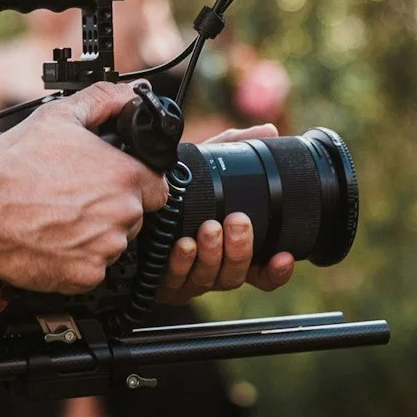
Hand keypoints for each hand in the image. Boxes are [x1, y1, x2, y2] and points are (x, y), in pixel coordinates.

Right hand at [0, 83, 164, 293]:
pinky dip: (78, 259)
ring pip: (114, 243)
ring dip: (95, 235)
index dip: (136, 184)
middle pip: (135, 216)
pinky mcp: (85, 276)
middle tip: (75, 198)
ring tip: (59, 218)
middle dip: (112, 208)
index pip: (158, 188)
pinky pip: (93, 269)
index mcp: (124, 176)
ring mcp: (105, 249)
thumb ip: (104, 101)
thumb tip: (130, 94)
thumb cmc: (13, 165)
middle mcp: (122, 214)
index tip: (112, 184)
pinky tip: (53, 240)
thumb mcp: (60, 116)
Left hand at [157, 123, 296, 301]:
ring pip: (210, 279)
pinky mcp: (162, 284)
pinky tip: (183, 245)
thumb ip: (235, 148)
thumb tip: (268, 131)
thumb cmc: (176, 190)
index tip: (283, 256)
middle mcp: (212, 269)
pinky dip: (182, 265)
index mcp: (229, 250)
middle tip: (237, 222)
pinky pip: (177, 283)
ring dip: (213, 254)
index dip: (277, 269)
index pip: (262, 271)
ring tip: (209, 229)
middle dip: (240, 249)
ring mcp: (188, 279)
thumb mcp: (205, 167)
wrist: (132, 202)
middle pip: (236, 273)